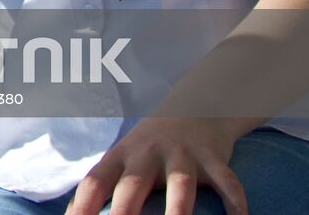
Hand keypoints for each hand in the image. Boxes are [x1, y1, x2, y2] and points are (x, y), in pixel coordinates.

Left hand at [65, 117, 245, 214]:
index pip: (95, 182)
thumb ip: (103, 185)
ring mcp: (181, 155)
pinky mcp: (213, 157)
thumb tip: (74, 214)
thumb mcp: (123, 157)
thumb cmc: (150, 146)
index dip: (81, 205)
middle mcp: (147, 155)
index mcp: (120, 157)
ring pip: (179, 185)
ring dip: (177, 210)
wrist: (194, 105)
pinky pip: (227, 181)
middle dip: (124, 211)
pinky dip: (234, 201)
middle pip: (132, 186)